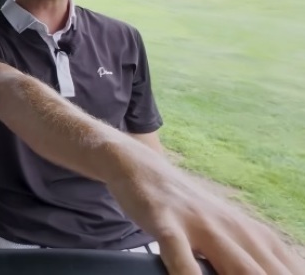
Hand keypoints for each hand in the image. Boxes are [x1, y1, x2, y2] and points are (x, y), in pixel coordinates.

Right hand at [107, 149, 304, 274]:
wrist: (140, 166)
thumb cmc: (186, 210)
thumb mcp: (227, 234)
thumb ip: (252, 260)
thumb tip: (279, 271)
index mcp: (256, 236)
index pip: (291, 271)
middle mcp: (236, 230)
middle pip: (270, 274)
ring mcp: (201, 225)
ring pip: (239, 267)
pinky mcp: (165, 222)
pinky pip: (179, 252)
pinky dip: (187, 272)